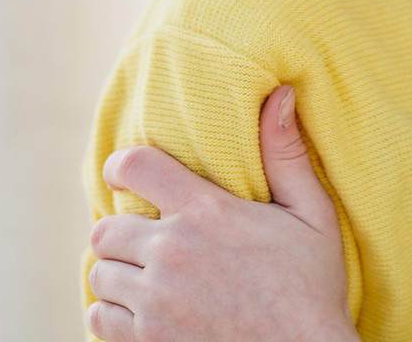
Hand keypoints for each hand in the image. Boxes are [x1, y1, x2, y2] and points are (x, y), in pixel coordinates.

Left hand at [86, 87, 357, 341]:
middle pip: (105, 228)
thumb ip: (286, 154)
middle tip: (150, 240)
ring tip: (148, 278)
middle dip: (123, 231)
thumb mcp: (312, 214)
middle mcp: (172, 252)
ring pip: (100, 273)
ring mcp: (155, 300)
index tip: (128, 174)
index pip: (135, 167)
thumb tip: (280, 94)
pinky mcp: (146, 341)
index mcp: (207, 212)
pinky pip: (98, 317)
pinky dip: (113, 313)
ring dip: (119, 273)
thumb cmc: (312, 287)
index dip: (122, 165)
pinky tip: (143, 311)